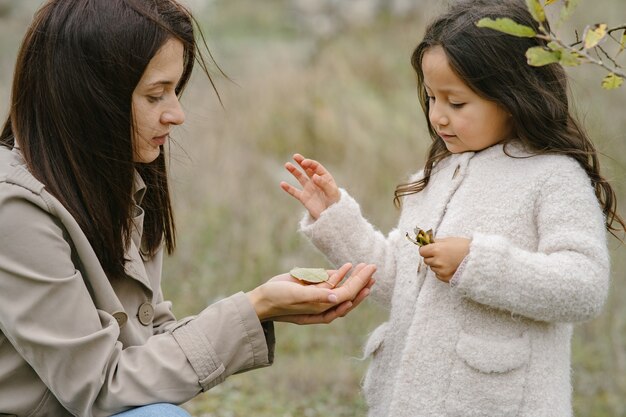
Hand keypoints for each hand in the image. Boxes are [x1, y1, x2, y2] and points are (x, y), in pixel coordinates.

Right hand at [247, 263, 375, 323]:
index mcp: (321, 310)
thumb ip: (316, 296)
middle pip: (348, 294)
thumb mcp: (295, 296)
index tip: (369, 276)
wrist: (261, 299)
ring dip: (353, 277)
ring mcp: (317, 296)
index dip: (358, 286)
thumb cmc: (277, 299)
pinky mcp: (311, 289)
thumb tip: (337, 297)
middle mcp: (322, 305)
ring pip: (341, 287)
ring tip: (366, 267)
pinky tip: (347, 266)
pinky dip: (339, 274)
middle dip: (362, 282)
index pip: (345, 297)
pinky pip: (329, 282)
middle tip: (374, 269)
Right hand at [280, 154, 340, 219]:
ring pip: (300, 177)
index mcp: (324, 177)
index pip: (315, 167)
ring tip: (287, 165)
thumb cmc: (335, 202)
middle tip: (295, 156)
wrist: (331, 216)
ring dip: (293, 171)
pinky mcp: (304, 198)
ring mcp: (309, 189)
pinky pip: (294, 192)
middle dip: (301, 162)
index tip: (304, 163)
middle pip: (307, 169)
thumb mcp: (332, 192)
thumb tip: (314, 176)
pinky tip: (282, 184)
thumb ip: (323, 184)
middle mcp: (316, 181)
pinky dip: (288, 188)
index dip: (309, 163)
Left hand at [419, 237, 469, 282]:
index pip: (422, 251)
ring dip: (437, 265)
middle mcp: (437, 261)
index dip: (426, 250)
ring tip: (449, 261)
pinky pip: (438, 274)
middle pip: (426, 260)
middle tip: (443, 255)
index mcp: (437, 249)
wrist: (478, 259)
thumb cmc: (465, 247)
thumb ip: (436, 242)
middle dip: (432, 257)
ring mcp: (441, 271)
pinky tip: (451, 267)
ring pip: (432, 267)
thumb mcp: (450, 240)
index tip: (431, 249)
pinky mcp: (445, 278)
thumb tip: (426, 242)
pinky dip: (442, 271)